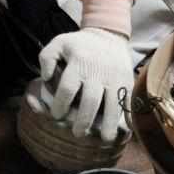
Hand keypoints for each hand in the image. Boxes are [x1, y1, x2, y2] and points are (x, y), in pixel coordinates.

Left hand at [38, 27, 134, 141]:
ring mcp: (114, 76)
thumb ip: (46, 58)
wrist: (107, 34)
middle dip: (83, 122)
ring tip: (105, 138)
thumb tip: (45, 78)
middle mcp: (97, 71)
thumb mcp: (59, 43)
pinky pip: (128, 100)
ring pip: (113, 104)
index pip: (67, 90)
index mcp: (78, 63)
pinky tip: (124, 128)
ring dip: (109, 124)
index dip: (59, 106)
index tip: (57, 115)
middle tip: (78, 133)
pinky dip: (128, 115)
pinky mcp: (127, 80)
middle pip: (90, 102)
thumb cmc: (79, 44)